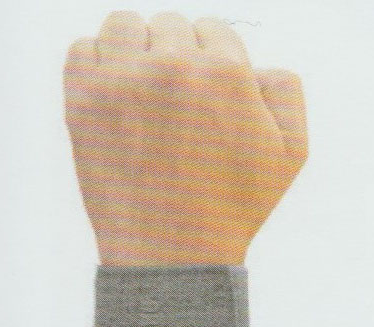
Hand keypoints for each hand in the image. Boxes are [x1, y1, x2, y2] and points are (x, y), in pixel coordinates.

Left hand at [64, 11, 307, 265]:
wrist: (171, 254)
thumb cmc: (229, 209)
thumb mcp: (290, 154)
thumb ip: (286, 89)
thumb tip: (255, 62)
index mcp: (224, 71)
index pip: (213, 29)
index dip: (212, 61)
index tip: (203, 92)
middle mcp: (171, 67)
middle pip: (169, 25)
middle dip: (177, 56)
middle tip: (175, 103)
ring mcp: (122, 82)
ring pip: (124, 26)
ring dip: (135, 50)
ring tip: (143, 92)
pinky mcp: (83, 103)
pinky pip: (82, 50)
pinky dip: (97, 65)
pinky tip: (113, 97)